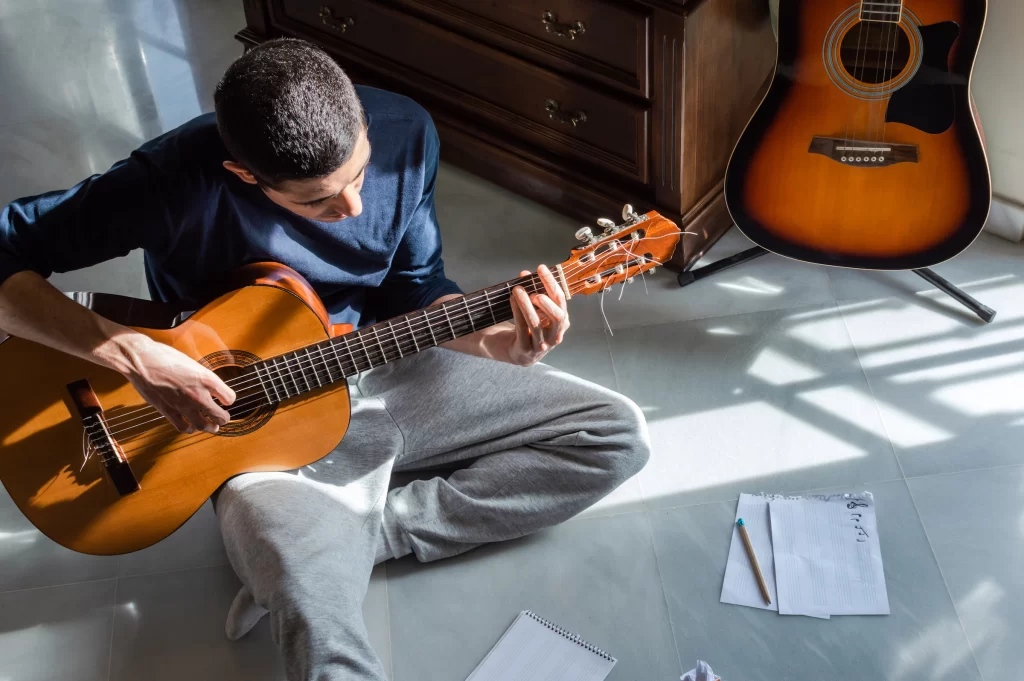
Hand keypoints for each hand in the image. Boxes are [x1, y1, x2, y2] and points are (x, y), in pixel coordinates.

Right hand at [117, 335, 235, 433]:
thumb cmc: (165, 356)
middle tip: (223, 417)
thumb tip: (210, 386)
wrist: (141, 360)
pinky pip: (183, 427)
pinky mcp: (168, 411)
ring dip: (210, 427)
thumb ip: (203, 378)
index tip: (226, 400)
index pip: (230, 397)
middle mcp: (198, 394)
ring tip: (212, 426)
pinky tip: (191, 427)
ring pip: (203, 425)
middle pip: (220, 416)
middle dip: (223, 418)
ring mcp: (183, 405)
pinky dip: (189, 429)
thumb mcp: (192, 363)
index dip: (229, 399)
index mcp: (206, 379)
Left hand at [506, 264, 569, 365]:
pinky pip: (522, 329)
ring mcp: (542, 344)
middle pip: (557, 316)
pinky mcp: (527, 348)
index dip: (551, 283)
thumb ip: (535, 293)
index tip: (541, 268)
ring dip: (526, 305)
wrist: (522, 351)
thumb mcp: (538, 311)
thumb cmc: (532, 326)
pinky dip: (517, 313)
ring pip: (536, 324)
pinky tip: (512, 300)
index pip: (561, 300)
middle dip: (546, 301)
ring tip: (518, 290)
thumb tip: (525, 274)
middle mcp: (556, 334)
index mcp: (563, 321)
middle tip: (534, 291)